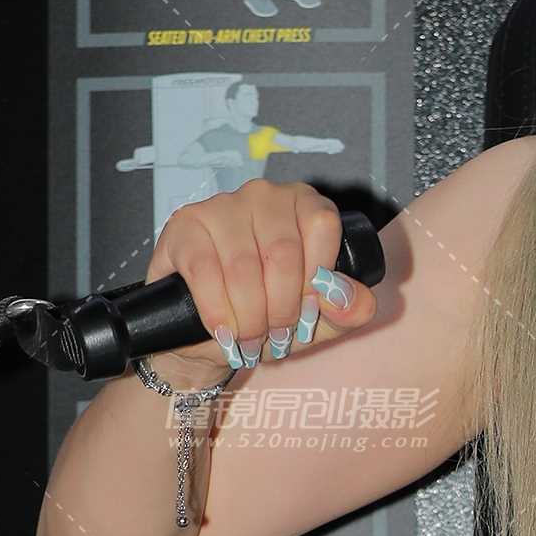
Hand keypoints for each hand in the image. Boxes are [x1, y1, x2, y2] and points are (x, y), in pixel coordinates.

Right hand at [139, 175, 377, 389]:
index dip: (316, 280)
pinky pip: (205, 271)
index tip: (306, 315)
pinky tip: (224, 331)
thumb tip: (351, 299)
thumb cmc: (270, 316)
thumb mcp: (319, 320)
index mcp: (306, 206)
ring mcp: (222, 206)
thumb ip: (348, 310)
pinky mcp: (185, 226)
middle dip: (281, 308)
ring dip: (249, 316)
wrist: (211, 334)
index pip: (322, 226)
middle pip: (282, 252)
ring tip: (250, 339)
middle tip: (276, 337)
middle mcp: (264, 196)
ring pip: (243, 266)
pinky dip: (218, 312)